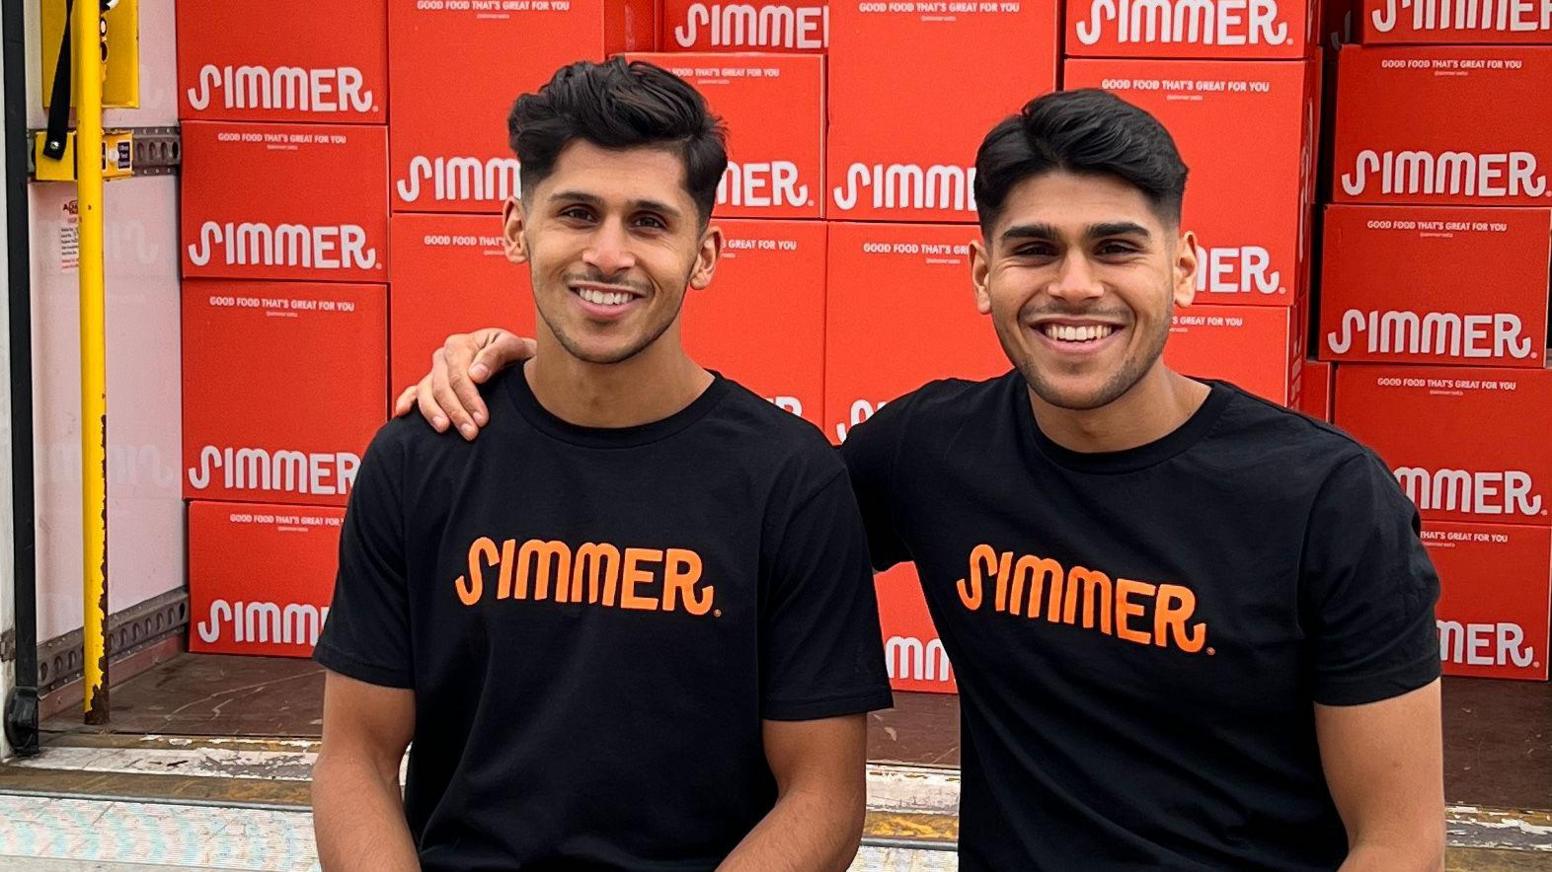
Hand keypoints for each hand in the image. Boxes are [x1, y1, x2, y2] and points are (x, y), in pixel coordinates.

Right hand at [394, 328, 535, 440]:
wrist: (517, 361)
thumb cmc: (515, 354)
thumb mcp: (512, 346)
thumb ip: (495, 355)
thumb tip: (475, 374)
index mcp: (460, 344)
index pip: (458, 374)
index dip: (469, 398)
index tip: (482, 418)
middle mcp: (444, 356)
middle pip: (442, 387)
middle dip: (456, 411)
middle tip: (470, 432)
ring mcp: (436, 371)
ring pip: (425, 393)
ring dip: (433, 413)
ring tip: (445, 429)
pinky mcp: (432, 384)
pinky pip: (414, 392)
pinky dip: (406, 402)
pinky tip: (403, 413)